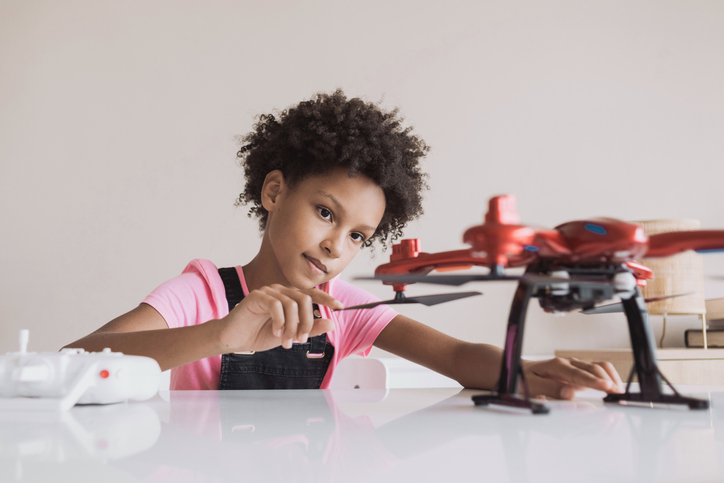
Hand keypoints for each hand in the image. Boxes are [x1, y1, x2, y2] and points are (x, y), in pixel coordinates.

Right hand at [217, 284, 342, 352]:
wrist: (235, 339)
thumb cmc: (260, 334)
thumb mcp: (290, 334)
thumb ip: (310, 328)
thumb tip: (331, 323)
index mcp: (289, 297)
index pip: (311, 294)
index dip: (326, 299)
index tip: (340, 307)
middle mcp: (281, 291)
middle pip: (305, 299)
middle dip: (307, 322)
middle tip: (301, 339)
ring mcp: (268, 291)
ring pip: (292, 304)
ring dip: (292, 326)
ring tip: (286, 341)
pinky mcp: (257, 296)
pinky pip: (276, 305)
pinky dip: (279, 321)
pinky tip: (275, 332)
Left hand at [522, 357, 624, 399]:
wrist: (519, 371)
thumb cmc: (523, 378)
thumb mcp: (529, 385)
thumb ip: (548, 388)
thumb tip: (569, 393)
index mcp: (556, 366)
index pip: (579, 373)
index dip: (594, 381)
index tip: (607, 387)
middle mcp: (567, 364)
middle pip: (593, 367)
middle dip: (607, 380)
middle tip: (618, 394)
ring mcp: (574, 367)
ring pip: (598, 367)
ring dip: (610, 377)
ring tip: (619, 392)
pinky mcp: (577, 373)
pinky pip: (596, 372)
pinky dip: (607, 378)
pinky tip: (613, 388)